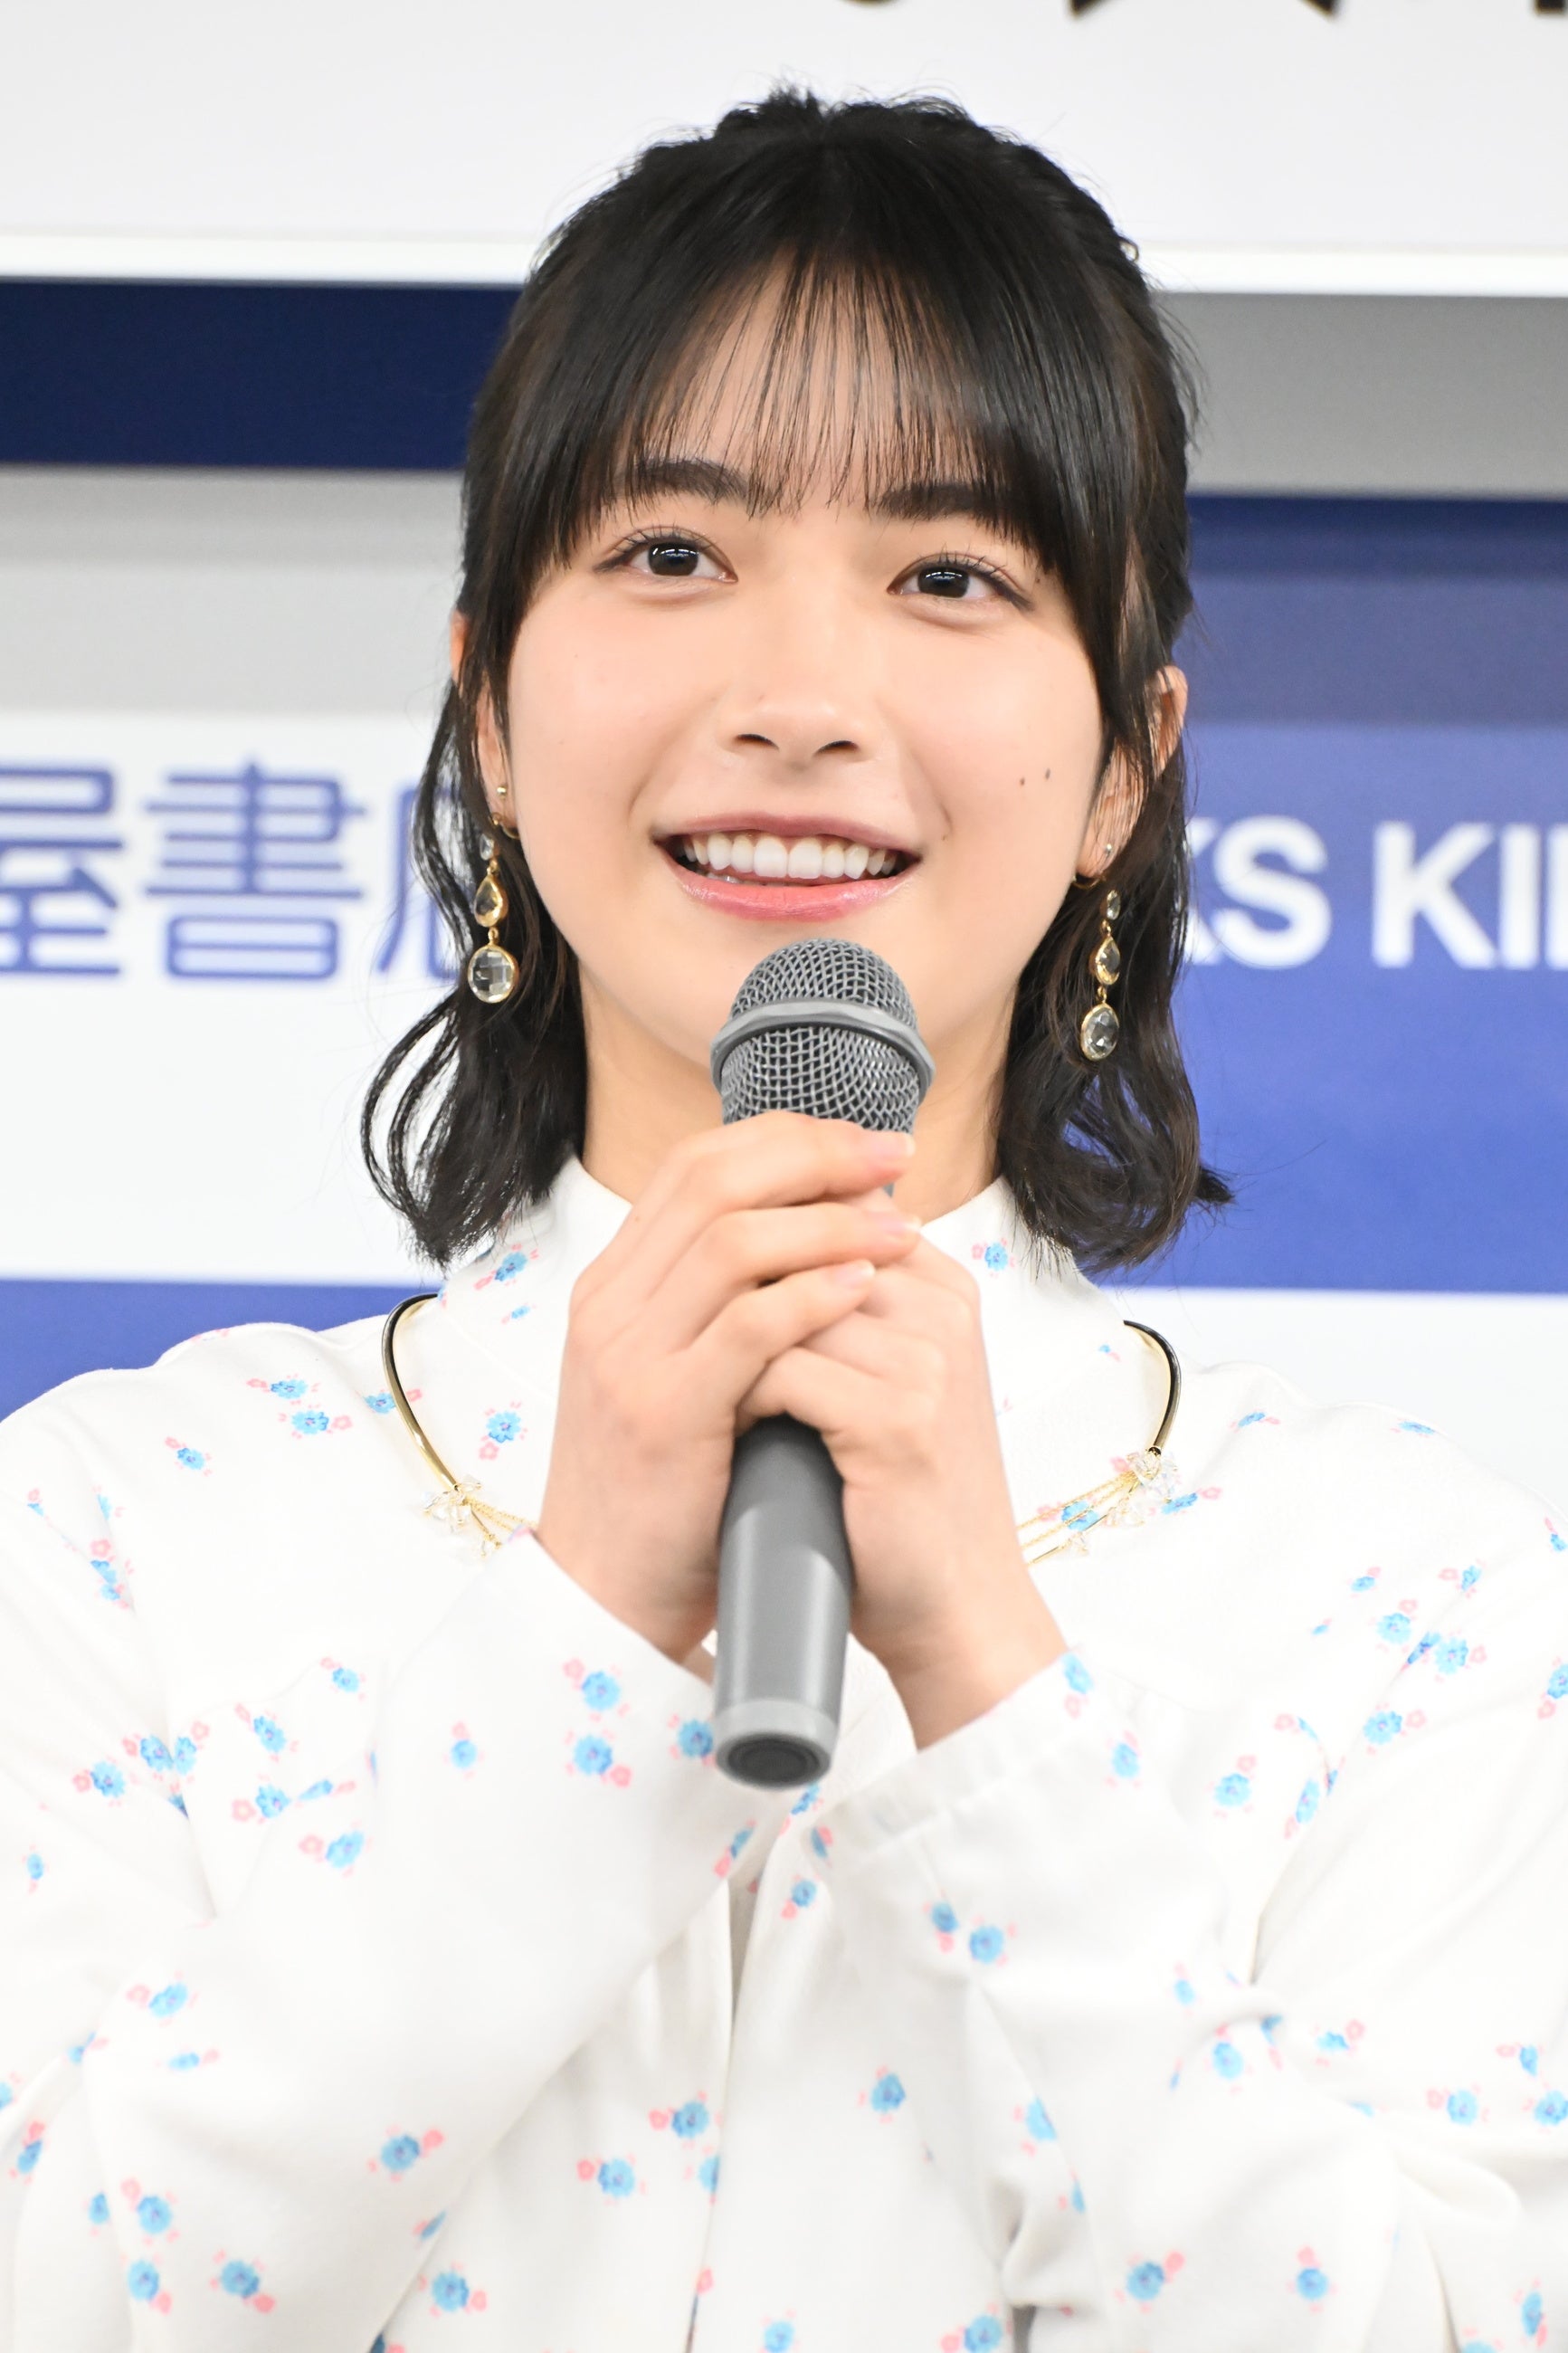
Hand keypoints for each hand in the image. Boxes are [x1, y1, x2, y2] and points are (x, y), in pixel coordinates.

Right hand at [535, 1114, 920, 1665]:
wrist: (608, 1598)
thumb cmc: (666, 1489)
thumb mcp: (677, 1375)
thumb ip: (719, 1305)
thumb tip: (819, 1229)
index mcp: (611, 1286)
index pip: (696, 1166)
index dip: (786, 1140)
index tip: (863, 1145)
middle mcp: (608, 1307)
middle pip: (714, 1183)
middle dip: (816, 1159)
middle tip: (893, 1162)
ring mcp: (628, 1358)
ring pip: (733, 1244)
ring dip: (829, 1224)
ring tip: (899, 1228)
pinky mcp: (664, 1414)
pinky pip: (747, 1328)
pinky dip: (813, 1297)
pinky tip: (865, 1288)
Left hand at [740, 1231, 1065, 1744]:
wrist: (952, 1604)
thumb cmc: (899, 1495)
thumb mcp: (882, 1381)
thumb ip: (841, 1310)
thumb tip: (750, 1244)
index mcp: (943, 1287)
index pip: (835, 1204)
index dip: (758, 1225)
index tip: (702, 1271)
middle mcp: (941, 1310)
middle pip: (807, 1240)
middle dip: (732, 1280)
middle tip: (679, 1321)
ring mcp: (925, 1362)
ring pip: (785, 1298)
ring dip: (726, 1332)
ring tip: (694, 1370)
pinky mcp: (896, 1420)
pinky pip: (782, 1369)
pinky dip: (736, 1391)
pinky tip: (719, 1420)